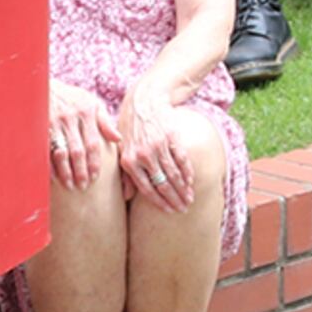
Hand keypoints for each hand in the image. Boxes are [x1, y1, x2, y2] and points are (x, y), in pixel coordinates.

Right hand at [48, 82, 119, 187]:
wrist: (45, 87)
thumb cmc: (72, 98)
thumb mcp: (91, 103)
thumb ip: (104, 122)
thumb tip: (118, 139)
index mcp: (86, 113)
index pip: (93, 143)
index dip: (94, 162)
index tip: (96, 177)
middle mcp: (71, 118)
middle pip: (78, 151)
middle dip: (81, 170)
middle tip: (84, 186)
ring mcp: (54, 123)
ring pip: (62, 152)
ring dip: (66, 171)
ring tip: (70, 185)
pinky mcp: (40, 128)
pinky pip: (46, 150)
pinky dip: (50, 165)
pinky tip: (54, 177)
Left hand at [120, 88, 196, 208]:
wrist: (144, 100)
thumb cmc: (130, 127)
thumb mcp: (121, 149)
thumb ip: (124, 173)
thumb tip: (126, 197)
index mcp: (129, 161)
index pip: (146, 188)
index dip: (159, 201)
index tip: (169, 210)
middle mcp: (144, 155)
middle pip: (162, 183)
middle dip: (174, 199)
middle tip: (183, 209)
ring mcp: (159, 146)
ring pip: (174, 174)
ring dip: (183, 189)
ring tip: (189, 199)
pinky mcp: (172, 137)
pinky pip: (182, 159)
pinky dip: (187, 172)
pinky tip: (190, 181)